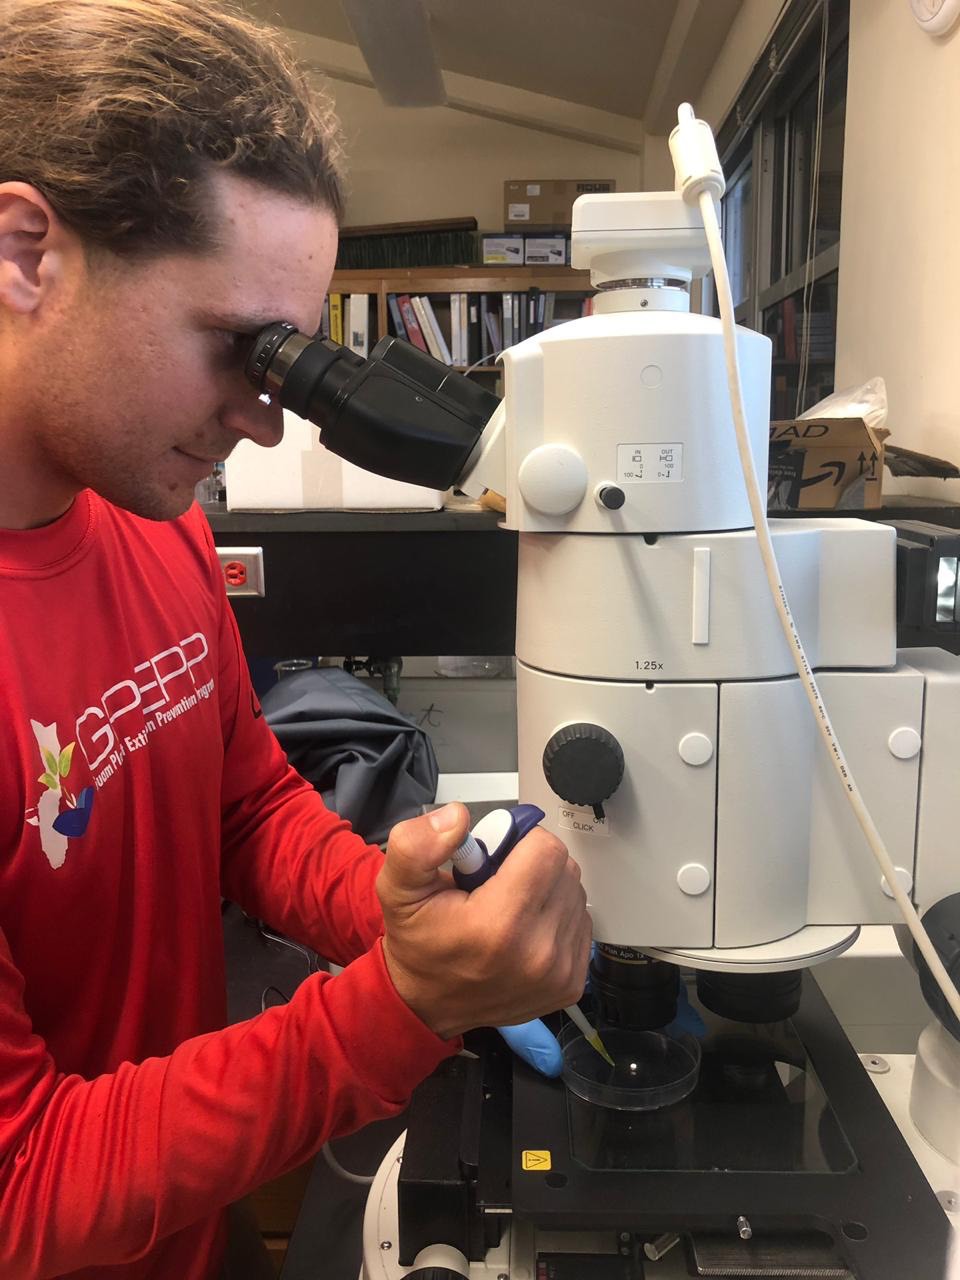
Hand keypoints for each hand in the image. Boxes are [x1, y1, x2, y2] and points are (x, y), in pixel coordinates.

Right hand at [377, 803, 591, 1039]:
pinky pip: (580, 922)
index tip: (495, 858)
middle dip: (533, 863)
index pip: (546, 850)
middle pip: (564, 868)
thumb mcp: (398, 889)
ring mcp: (560, 972)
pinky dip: (556, 916)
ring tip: (510, 906)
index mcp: (498, 925)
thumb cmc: (419, 943)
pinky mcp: (572, 983)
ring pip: (575, 893)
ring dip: (547, 889)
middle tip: (498, 882)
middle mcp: (537, 952)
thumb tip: (457, 816)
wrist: (428, 1004)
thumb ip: (417, 846)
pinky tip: (526, 928)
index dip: (520, 842)